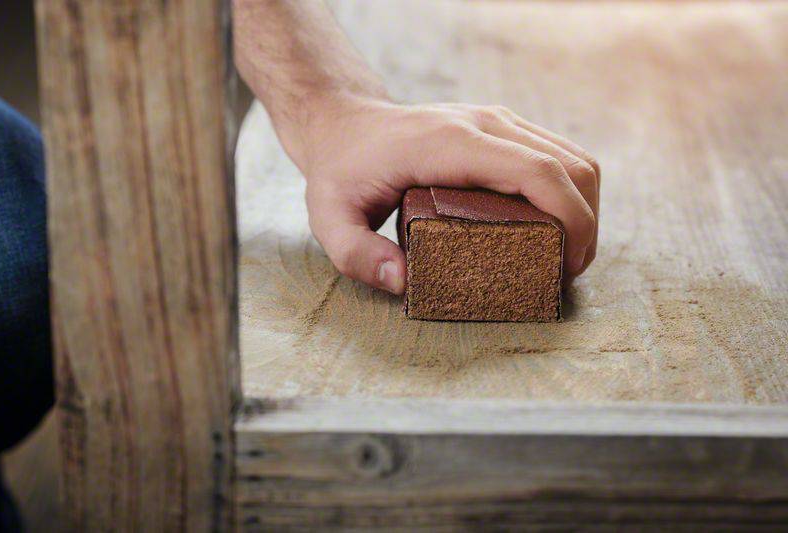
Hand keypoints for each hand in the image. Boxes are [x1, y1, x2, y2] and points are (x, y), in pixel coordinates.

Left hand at [280, 95, 599, 294]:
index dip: (570, 220)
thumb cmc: (341, 172)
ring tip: (566, 257)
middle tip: (568, 274)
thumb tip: (402, 282)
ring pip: (573, 158)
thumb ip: (356, 254)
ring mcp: (497, 120)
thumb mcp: (330, 218)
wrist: (345, 124)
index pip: (536, 172)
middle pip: (570, 165)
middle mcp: (483, 123)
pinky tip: (554, 228)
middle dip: (585, 224)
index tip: (567, 267)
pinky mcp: (502, 127)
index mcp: (450, 143)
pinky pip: (557, 155)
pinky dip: (569, 193)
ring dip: (584, 208)